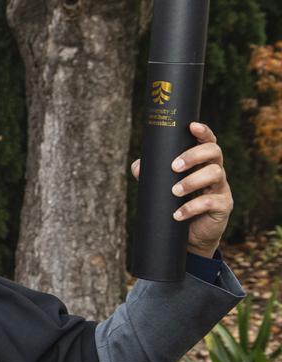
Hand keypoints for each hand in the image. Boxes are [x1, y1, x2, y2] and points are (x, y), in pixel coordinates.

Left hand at [129, 121, 232, 258]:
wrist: (189, 235)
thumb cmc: (176, 203)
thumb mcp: (163, 187)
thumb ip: (151, 174)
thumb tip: (138, 166)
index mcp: (202, 162)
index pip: (207, 141)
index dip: (203, 132)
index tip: (191, 126)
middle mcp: (215, 170)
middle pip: (214, 152)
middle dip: (194, 155)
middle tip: (174, 167)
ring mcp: (221, 188)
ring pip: (215, 174)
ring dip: (192, 181)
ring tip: (174, 191)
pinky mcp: (223, 206)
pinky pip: (212, 202)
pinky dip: (192, 207)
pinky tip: (178, 214)